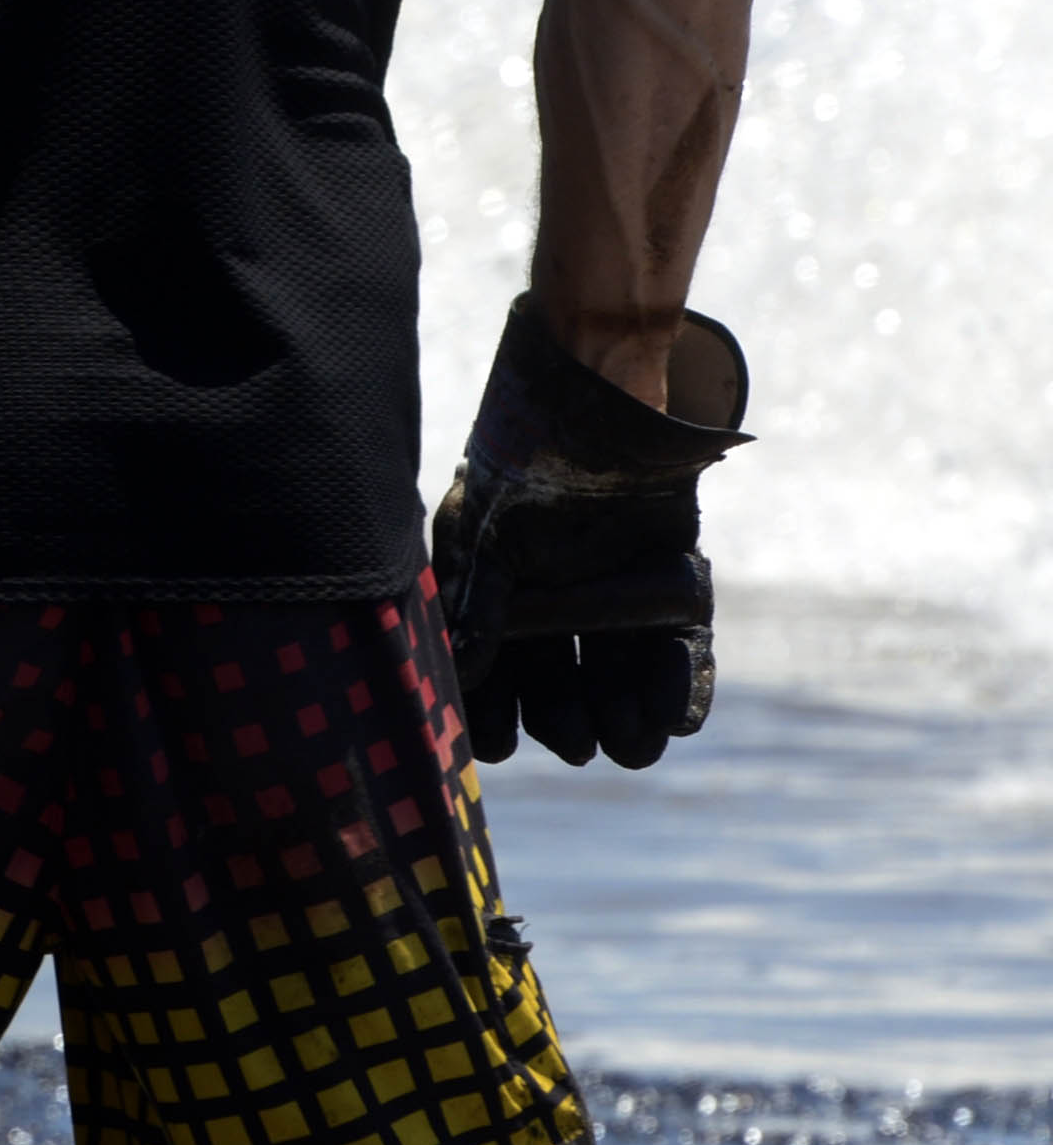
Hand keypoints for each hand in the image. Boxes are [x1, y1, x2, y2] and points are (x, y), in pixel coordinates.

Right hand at [431, 296, 749, 769]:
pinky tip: (678, 720)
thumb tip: (461, 674)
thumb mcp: (485, 533)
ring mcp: (616, 591)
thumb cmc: (526, 458)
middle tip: (583, 750)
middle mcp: (557, 601)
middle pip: (560, 681)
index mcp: (498, 597)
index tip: (503, 746)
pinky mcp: (672, 577)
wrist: (601, 394)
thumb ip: (476, 605)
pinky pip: (679, 642)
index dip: (497, 714)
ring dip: (627, 715)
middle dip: (569, 721)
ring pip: (621, 671)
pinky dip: (682, 683)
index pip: (494, 675)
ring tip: (636, 751)